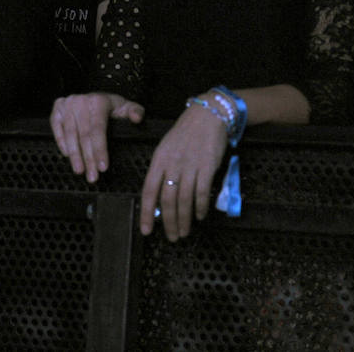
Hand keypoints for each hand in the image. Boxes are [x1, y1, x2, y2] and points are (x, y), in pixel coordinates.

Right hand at [50, 92, 143, 182]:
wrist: (94, 97)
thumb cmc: (111, 106)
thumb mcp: (126, 107)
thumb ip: (135, 111)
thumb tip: (136, 118)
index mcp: (98, 101)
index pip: (98, 129)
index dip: (100, 150)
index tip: (103, 167)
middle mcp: (80, 101)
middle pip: (83, 135)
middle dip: (88, 158)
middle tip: (92, 176)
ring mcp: (67, 104)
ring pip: (70, 134)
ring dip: (74, 155)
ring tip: (80, 171)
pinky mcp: (58, 108)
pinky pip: (57, 128)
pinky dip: (61, 142)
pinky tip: (67, 156)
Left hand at [139, 103, 227, 240]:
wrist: (207, 115)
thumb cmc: (185, 133)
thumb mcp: (166, 148)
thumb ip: (162, 170)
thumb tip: (159, 196)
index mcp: (158, 160)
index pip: (148, 190)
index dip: (146, 212)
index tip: (146, 230)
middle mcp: (172, 165)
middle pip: (167, 200)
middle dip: (168, 222)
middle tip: (171, 237)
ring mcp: (190, 166)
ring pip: (184, 200)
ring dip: (184, 220)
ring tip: (184, 232)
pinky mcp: (207, 167)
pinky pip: (202, 192)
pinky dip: (201, 207)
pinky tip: (200, 216)